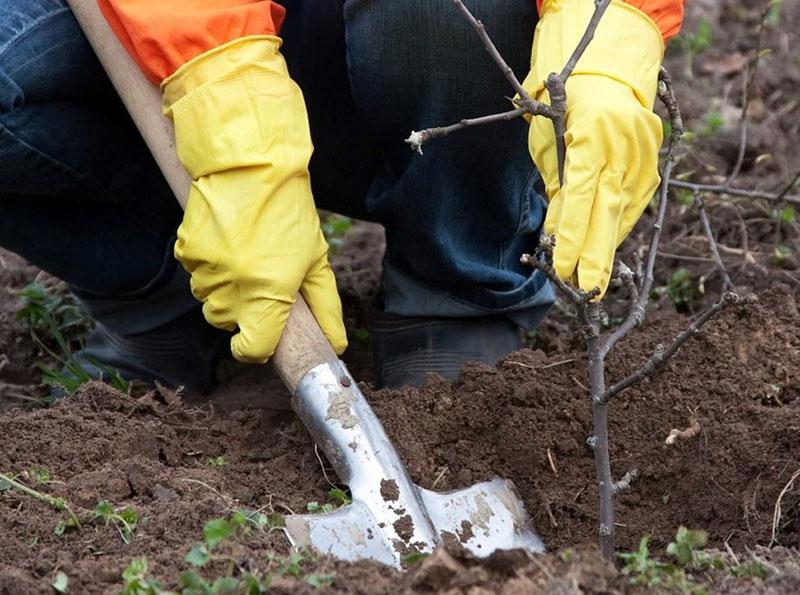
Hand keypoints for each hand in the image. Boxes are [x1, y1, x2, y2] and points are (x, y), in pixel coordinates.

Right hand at [164, 36, 346, 361]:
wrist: (251, 163)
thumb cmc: (289, 212)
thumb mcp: (316, 260)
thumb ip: (326, 307)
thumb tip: (337, 344)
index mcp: (268, 292)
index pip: (251, 349)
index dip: (256, 348)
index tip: (260, 338)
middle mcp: (232, 286)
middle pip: (227, 324)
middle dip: (242, 313)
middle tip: (260, 282)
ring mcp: (205, 268)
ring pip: (208, 300)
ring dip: (224, 289)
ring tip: (243, 256)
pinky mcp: (185, 249)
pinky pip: (195, 273)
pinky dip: (208, 266)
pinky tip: (226, 241)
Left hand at [523, 0, 664, 296]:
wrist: (607, 73)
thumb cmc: (564, 106)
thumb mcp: (549, 141)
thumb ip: (557, 184)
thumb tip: (557, 230)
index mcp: (591, 135)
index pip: (579, 197)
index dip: (571, 236)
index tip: (562, 268)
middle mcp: (623, 146)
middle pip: (608, 210)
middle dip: (596, 255)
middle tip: (587, 292)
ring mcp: (643, 153)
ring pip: (624, 209)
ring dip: (607, 244)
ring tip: (593, 278)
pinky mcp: (652, 161)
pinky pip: (635, 201)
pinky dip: (619, 224)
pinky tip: (606, 244)